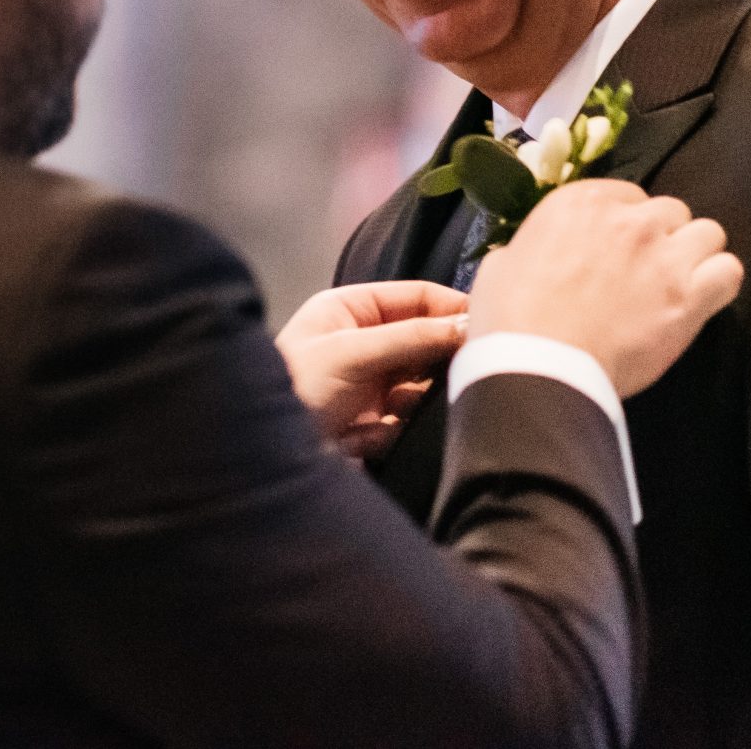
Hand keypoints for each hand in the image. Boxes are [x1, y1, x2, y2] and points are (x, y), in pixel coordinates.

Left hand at [275, 281, 469, 460]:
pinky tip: (369, 437)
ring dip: (417, 402)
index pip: (416, 298)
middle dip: (440, 361)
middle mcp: (363, 344)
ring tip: (400, 410)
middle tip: (466, 374)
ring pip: (420, 387)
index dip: (452, 309)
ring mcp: (368, 385)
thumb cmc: (295, 385)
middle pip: (424, 343)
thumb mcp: (352, 353)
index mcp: (351, 311)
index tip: (493, 326)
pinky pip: (406, 423)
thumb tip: (468, 326)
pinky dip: (396, 431)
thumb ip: (412, 338)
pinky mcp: (371, 425)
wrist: (258, 453)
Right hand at [468, 178, 744, 396]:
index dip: (626, 222)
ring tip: (679, 283)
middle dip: (663, 236)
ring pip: (709, 233)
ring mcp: (664, 255)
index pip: (629, 194)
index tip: (617, 248)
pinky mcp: (690, 297)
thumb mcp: (505, 261)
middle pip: (672, 211)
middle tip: (647, 269)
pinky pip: (729, 271)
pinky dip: (719, 284)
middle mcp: (629, 219)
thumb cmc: (509, 316)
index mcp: (580, 202)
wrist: (539, 363)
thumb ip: (535, 245)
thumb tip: (540, 254)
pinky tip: (700, 301)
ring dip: (695, 255)